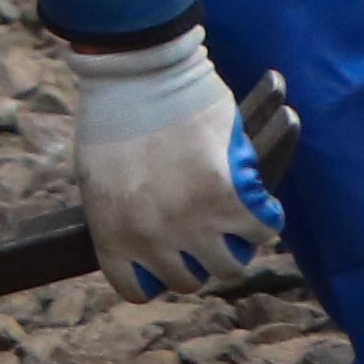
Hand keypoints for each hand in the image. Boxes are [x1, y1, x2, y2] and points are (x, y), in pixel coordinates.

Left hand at [69, 27, 277, 294]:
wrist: (137, 75)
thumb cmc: (113, 117)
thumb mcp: (98, 178)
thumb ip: (120, 217)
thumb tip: (145, 238)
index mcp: (111, 235)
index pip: (136, 288)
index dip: (154, 275)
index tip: (166, 259)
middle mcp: (151, 238)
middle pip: (188, 279)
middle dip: (196, 259)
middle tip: (206, 235)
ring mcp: (191, 222)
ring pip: (228, 265)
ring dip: (234, 247)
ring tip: (233, 224)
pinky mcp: (229, 197)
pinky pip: (261, 230)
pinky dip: (265, 219)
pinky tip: (259, 205)